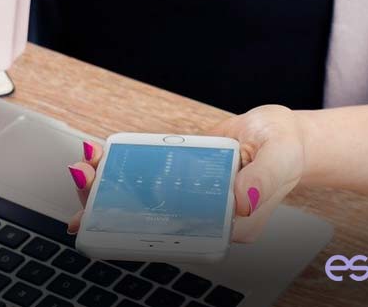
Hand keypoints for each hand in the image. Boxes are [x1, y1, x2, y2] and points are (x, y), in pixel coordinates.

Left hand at [66, 105, 306, 242]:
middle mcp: (201, 214)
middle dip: (107, 202)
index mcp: (223, 224)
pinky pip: (147, 173)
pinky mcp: (180, 173)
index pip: (173, 235)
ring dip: (107, 184)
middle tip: (83, 178)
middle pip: (146, 218)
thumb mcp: (279, 159)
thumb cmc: (284, 150)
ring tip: (83, 166)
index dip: (133, 230)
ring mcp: (188, 194)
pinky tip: (101, 156)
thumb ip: (262, 180)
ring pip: (140, 196)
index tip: (102, 216)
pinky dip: (122, 165)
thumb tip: (241, 198)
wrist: (281, 134)